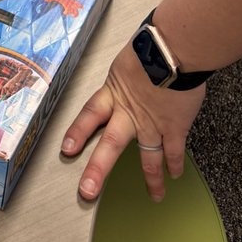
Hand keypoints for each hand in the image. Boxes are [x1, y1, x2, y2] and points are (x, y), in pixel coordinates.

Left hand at [61, 42, 205, 201]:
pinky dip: (175, 165)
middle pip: (110, 145)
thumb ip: (127, 76)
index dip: (78, 132)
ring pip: (148, 157)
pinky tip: (175, 175)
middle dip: (98, 169)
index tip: (66, 149)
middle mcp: (130, 113)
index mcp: (114, 93)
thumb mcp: (128, 60)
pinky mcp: (174, 127)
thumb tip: (130, 77)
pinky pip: (174, 151)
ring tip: (153, 195)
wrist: (173, 49)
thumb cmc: (152, 46)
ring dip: (151, 179)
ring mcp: (152, 123)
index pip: (90, 114)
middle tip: (87, 191)